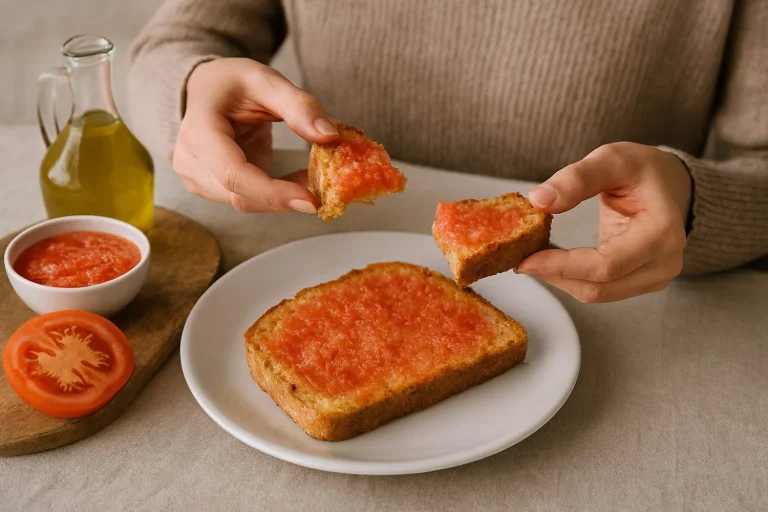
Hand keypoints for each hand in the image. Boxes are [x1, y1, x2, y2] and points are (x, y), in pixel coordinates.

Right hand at [173, 58, 338, 212]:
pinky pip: (248, 201)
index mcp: (199, 131)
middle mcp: (190, 161)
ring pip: (246, 203)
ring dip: (283, 198)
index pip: (232, 173)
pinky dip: (276, 195)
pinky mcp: (210, 189)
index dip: (271, 192)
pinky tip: (295, 180)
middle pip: (241, 196)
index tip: (310, 200)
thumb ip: (299, 106)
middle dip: (285, 197)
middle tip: (324, 186)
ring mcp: (196, 179)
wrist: (206, 91)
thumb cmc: (232, 84)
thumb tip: (329, 136)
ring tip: (310, 176)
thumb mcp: (267, 81)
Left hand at [517, 142, 691, 302]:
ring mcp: (656, 277)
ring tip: (532, 258)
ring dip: (560, 279)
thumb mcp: (612, 159)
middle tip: (519, 259)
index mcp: (662, 232)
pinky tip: (551, 262)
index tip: (526, 259)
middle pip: (599, 286)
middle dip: (554, 275)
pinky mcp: (642, 282)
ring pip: (597, 294)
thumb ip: (577, 178)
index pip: (606, 264)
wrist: (669, 184)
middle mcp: (664, 262)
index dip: (562, 266)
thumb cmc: (642, 169)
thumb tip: (539, 200)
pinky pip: (600, 289)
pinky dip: (571, 278)